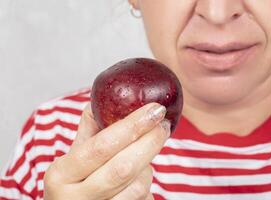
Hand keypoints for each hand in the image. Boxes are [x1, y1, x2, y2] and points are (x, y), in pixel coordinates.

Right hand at [43, 102, 169, 199]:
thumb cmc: (72, 183)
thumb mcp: (72, 157)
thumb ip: (89, 130)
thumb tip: (106, 100)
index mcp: (61, 175)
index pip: (101, 146)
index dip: (132, 125)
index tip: (154, 110)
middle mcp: (76, 198)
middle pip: (124, 167)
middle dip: (150, 142)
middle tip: (163, 125)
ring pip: (138, 185)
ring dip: (148, 165)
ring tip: (144, 152)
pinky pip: (143, 198)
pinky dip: (145, 181)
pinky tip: (140, 173)